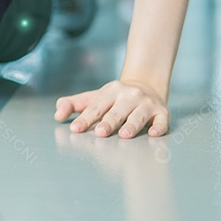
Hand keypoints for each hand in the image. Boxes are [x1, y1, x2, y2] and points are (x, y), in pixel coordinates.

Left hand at [53, 78, 169, 137]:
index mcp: (110, 91)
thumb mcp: (94, 97)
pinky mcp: (162, 112)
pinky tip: (153, 133)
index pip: (95, 106)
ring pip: (138, 115)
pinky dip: (158, 127)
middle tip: (100, 132)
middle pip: (117, 111)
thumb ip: (74, 105)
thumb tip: (57, 115)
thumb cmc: (115, 98)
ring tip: (124, 135)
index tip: (75, 129)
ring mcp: (146, 103)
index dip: (85, 118)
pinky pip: (162, 120)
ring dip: (132, 125)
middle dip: (108, 122)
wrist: (147, 86)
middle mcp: (129, 95)